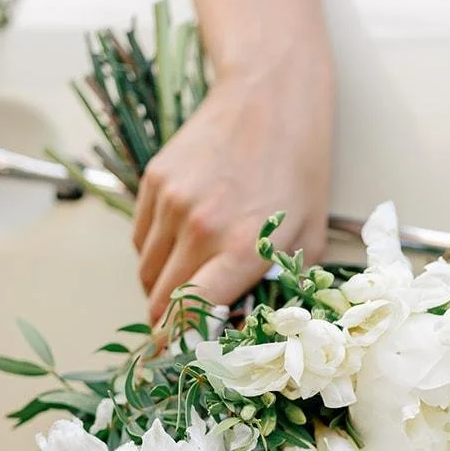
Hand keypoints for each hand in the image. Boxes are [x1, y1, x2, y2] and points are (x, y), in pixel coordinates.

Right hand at [132, 68, 332, 326]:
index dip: (180, 341)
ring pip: (145, 271)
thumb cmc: (299, 170)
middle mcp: (200, 226)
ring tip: (189, 279)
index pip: (191, 312)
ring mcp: (172, 201)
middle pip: (160, 299)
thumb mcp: (308, 238)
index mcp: (243, 246)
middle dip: (169, 322)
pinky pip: (141, 238)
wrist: (271, 96)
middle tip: (183, 328)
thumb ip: (278, 285)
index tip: (179, 354)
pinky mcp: (154, 180)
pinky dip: (155, 252)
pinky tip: (183, 242)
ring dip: (160, 287)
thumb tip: (241, 324)